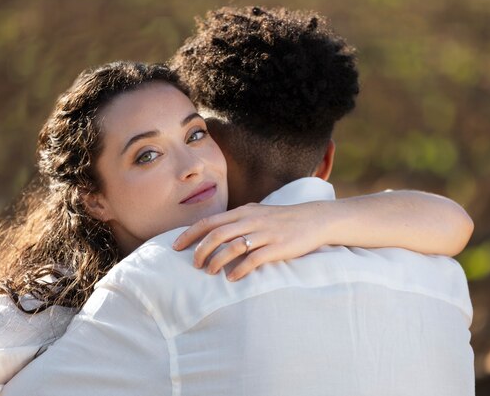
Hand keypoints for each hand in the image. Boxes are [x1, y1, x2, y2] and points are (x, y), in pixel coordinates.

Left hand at [172, 202, 326, 280]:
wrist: (314, 219)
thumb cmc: (282, 218)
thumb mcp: (257, 213)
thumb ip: (237, 220)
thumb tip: (214, 232)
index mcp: (243, 212)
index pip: (209, 222)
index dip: (190, 234)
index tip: (176, 247)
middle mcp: (251, 220)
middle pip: (216, 234)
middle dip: (200, 250)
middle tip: (194, 265)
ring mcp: (264, 233)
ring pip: (233, 247)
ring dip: (217, 261)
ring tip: (210, 272)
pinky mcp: (278, 247)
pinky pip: (254, 259)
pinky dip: (240, 270)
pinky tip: (233, 278)